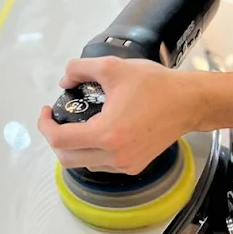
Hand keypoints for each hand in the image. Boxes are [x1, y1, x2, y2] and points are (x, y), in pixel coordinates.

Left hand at [38, 57, 202, 173]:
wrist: (188, 102)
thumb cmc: (156, 85)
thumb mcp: (113, 67)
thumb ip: (80, 69)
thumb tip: (64, 80)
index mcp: (106, 134)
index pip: (59, 139)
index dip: (44, 125)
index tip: (47, 111)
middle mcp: (114, 155)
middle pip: (66, 158)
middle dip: (54, 138)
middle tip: (56, 119)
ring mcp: (125, 164)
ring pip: (83, 163)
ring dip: (73, 147)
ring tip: (77, 125)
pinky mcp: (134, 166)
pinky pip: (102, 165)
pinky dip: (92, 152)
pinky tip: (97, 133)